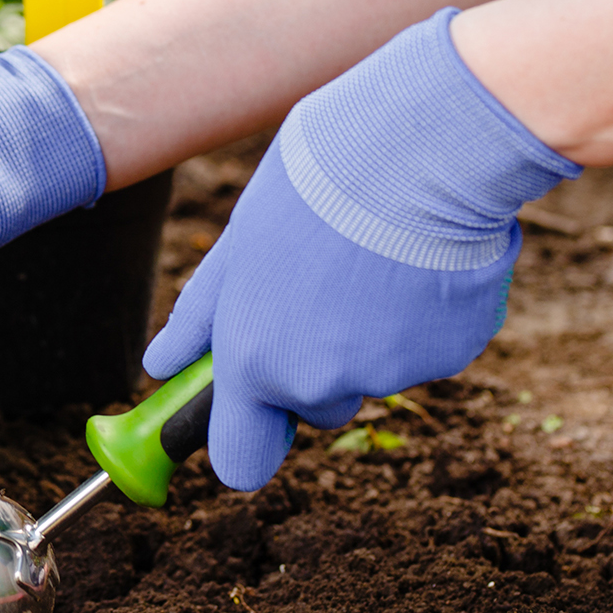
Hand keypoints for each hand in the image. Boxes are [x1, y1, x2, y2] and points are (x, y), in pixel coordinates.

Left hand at [143, 9, 579, 491]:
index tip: (249, 415)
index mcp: (256, 360)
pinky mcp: (453, 355)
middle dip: (313, 367)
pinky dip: (420, 317)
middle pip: (314, 407)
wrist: (417, 152)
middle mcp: (320, 382)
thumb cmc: (313, 186)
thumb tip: (160, 365)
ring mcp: (392, 374)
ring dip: (369, 335)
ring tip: (370, 256)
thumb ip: (202, 317)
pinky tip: (418, 259)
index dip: (245, 439)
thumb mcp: (238, 246)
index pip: (240, 461)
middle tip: (319, 289)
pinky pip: (425, 349)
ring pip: (372, 372)